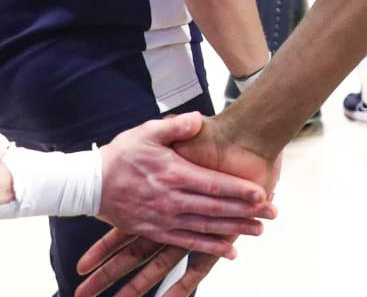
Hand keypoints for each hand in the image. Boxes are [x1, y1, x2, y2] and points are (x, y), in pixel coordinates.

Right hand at [96, 113, 273, 253]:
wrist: (88, 185)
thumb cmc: (122, 154)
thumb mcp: (148, 132)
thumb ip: (176, 127)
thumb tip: (198, 120)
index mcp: (173, 174)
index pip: (213, 185)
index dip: (238, 191)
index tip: (262, 194)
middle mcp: (171, 201)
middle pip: (215, 210)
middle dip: (246, 212)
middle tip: (271, 214)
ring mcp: (163, 219)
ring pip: (205, 229)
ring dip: (233, 231)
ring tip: (258, 232)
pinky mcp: (155, 231)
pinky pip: (186, 243)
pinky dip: (209, 248)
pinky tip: (228, 251)